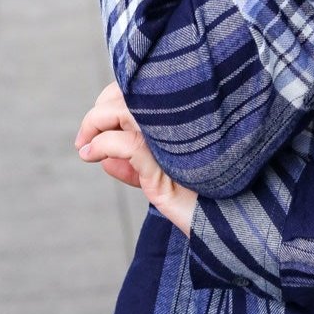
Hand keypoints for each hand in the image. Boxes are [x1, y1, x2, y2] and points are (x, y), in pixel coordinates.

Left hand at [75, 82, 197, 235]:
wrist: (229, 224)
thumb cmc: (201, 200)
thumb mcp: (160, 178)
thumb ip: (134, 165)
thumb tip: (101, 156)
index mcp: (185, 118)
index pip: (142, 88)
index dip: (114, 98)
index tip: (98, 125)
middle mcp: (181, 122)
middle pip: (130, 93)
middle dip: (100, 110)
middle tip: (84, 138)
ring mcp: (175, 140)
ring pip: (123, 110)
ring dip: (94, 123)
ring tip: (85, 147)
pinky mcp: (166, 164)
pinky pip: (126, 144)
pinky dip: (102, 145)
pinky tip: (92, 155)